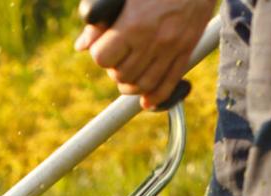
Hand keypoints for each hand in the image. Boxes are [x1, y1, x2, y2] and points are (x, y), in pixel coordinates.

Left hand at [75, 0, 214, 109]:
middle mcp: (153, 40)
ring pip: (143, 85)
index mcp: (134, 24)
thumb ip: (101, 20)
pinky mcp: (188, 49)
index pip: (103, 59)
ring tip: (130, 73)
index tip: (105, 47)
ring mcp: (173, 47)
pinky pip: (169, 83)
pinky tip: (147, 100)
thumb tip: (83, 45)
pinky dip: (156, 96)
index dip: (100, 54)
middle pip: (122, 75)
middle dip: (115, 69)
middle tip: (119, 58)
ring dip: (131, 84)